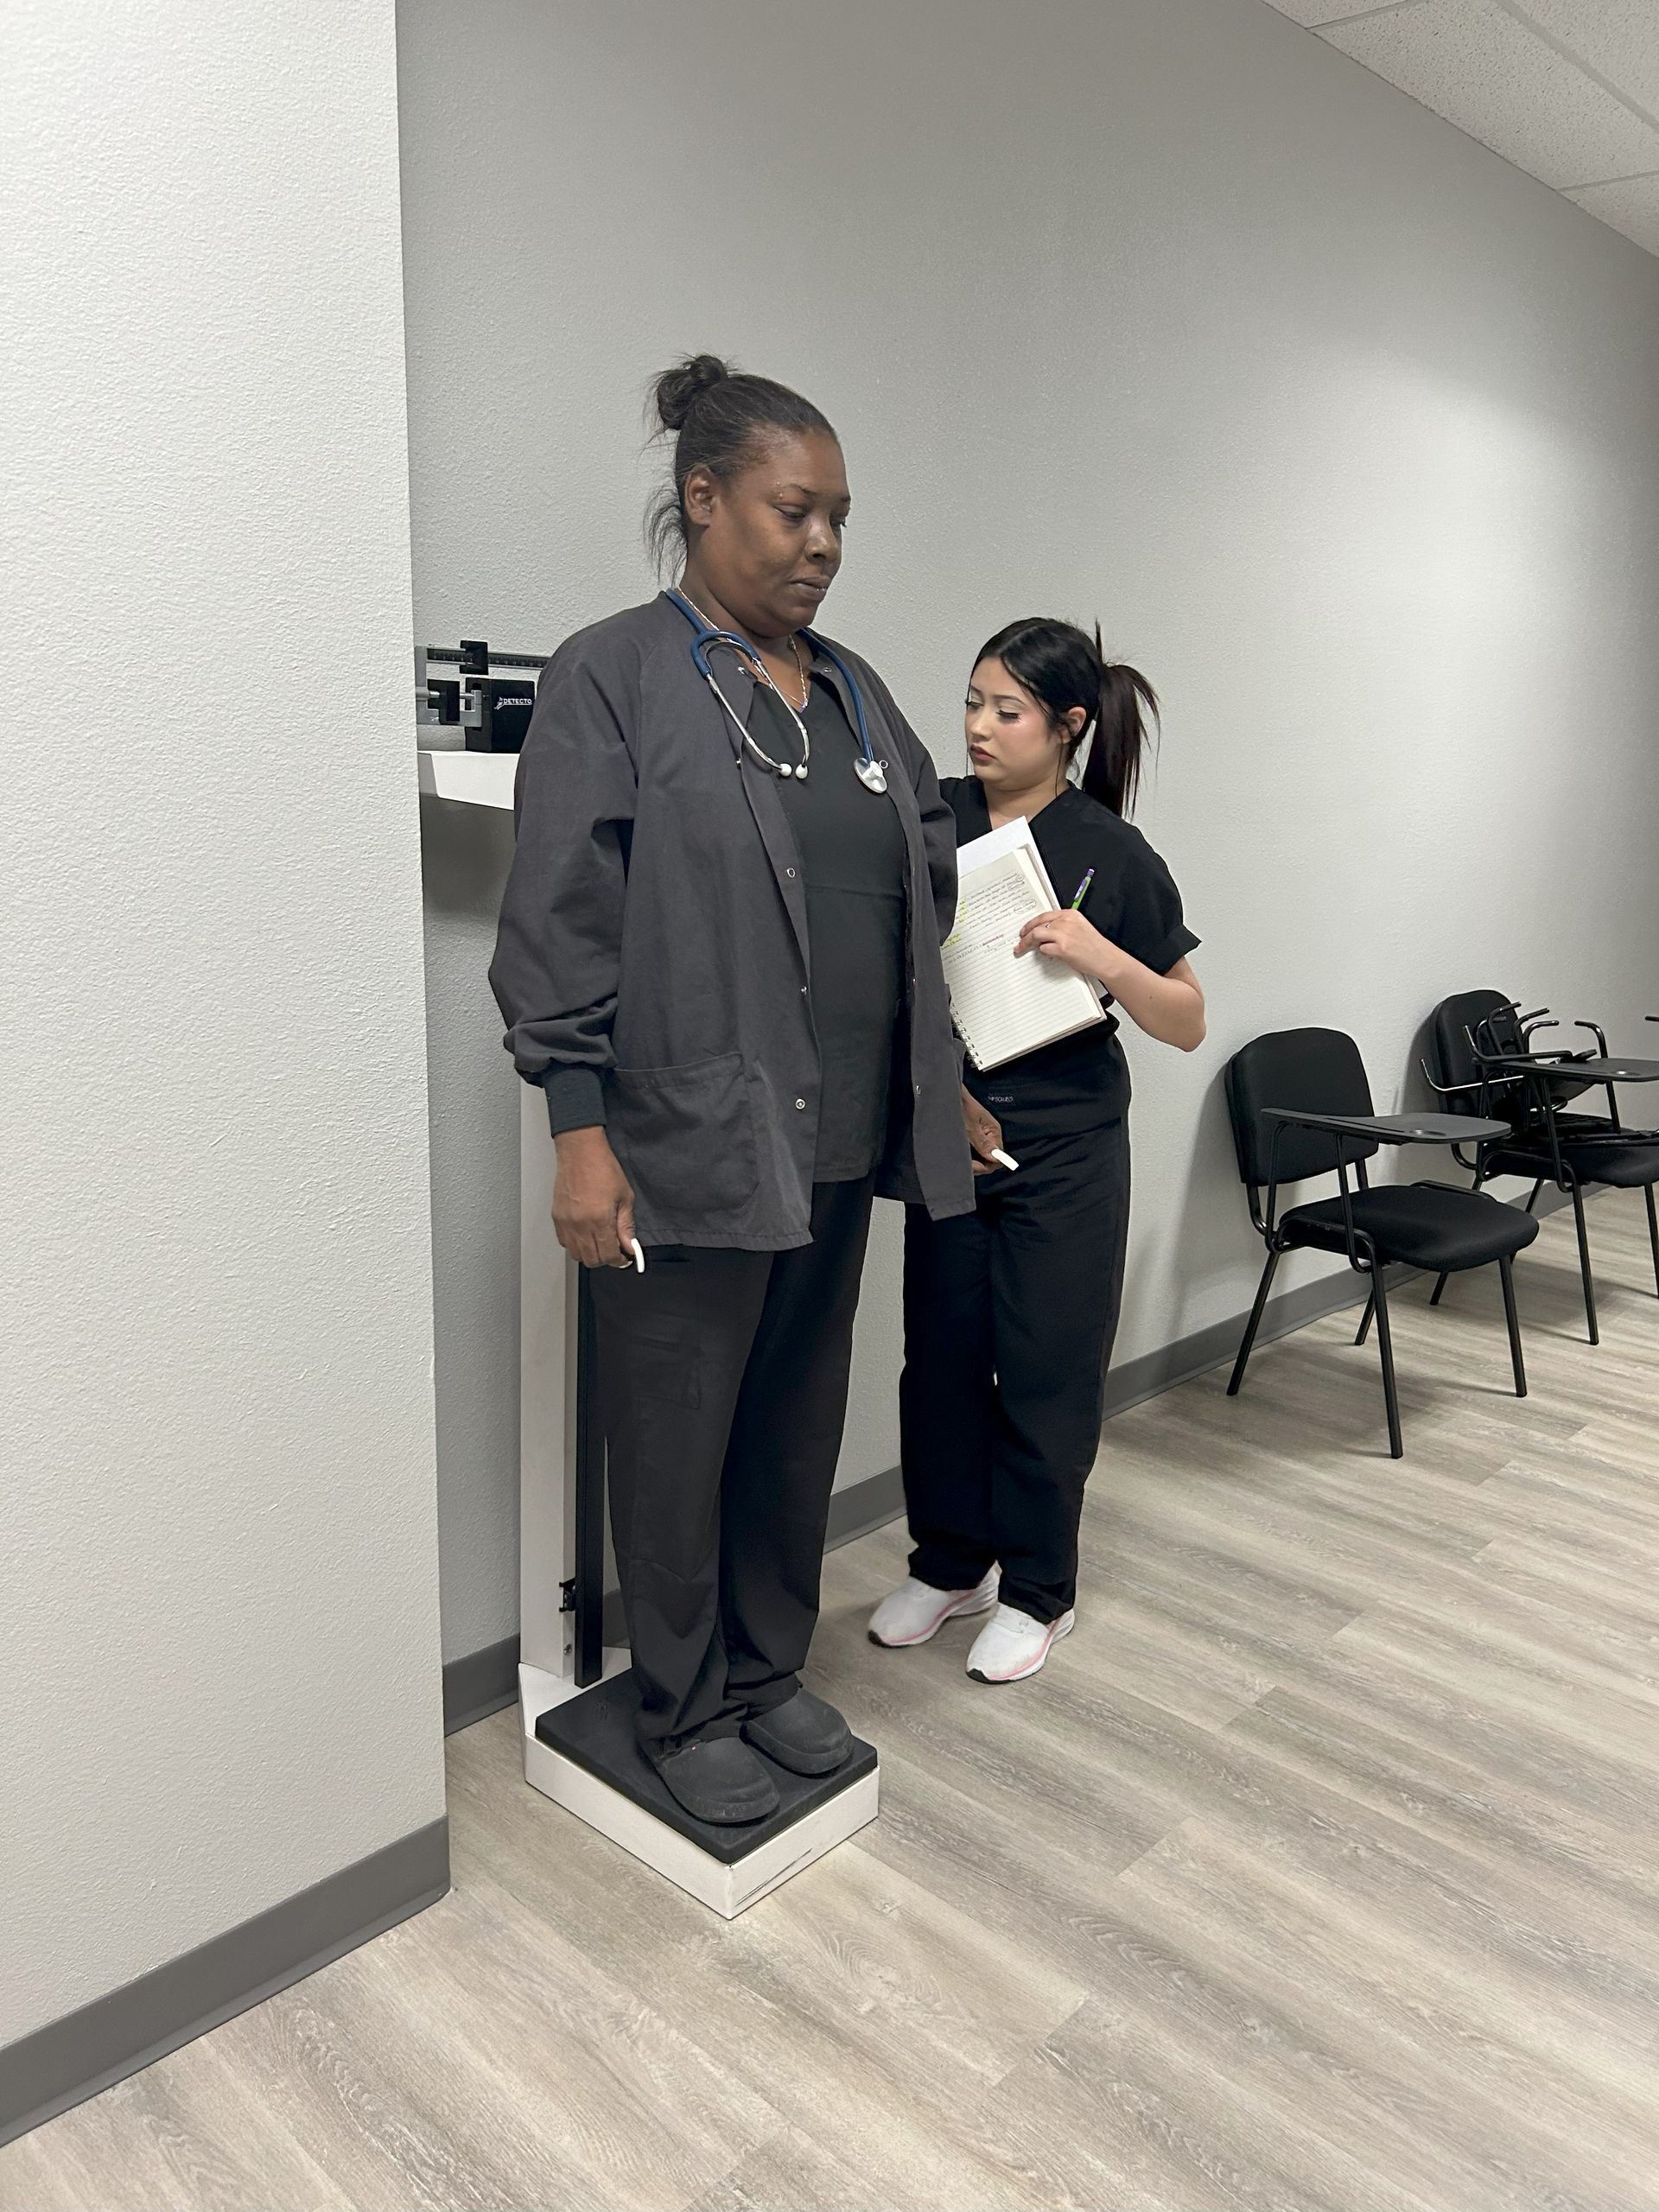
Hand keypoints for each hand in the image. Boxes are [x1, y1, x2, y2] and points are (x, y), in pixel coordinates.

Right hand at [552, 1126, 636, 1267]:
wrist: (580, 1152)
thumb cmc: (603, 1168)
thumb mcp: (625, 1197)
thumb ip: (626, 1225)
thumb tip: (629, 1246)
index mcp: (599, 1220)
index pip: (608, 1255)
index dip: (619, 1261)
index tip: (625, 1258)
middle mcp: (580, 1225)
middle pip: (591, 1259)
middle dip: (605, 1259)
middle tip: (614, 1249)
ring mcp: (566, 1223)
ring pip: (576, 1254)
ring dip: (590, 1253)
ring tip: (600, 1241)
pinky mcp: (557, 1218)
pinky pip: (564, 1242)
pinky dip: (576, 1244)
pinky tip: (585, 1234)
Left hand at [961, 1086, 1003, 1176]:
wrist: (948, 1093)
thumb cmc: (959, 1104)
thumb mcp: (969, 1127)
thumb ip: (983, 1144)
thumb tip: (996, 1159)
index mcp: (993, 1131)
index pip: (998, 1158)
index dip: (985, 1166)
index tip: (973, 1167)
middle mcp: (989, 1135)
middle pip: (989, 1160)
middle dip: (978, 1165)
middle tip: (963, 1164)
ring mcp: (981, 1136)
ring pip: (981, 1157)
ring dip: (971, 1161)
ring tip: (959, 1159)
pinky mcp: (972, 1135)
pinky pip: (973, 1151)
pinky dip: (967, 1155)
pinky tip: (958, 1154)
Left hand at [1015, 907, 1114, 982]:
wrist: (1106, 958)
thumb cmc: (1094, 946)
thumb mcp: (1080, 927)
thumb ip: (1064, 926)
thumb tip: (1045, 931)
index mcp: (1070, 914)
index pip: (1044, 915)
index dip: (1032, 923)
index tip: (1025, 929)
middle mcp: (1066, 922)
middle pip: (1038, 925)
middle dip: (1025, 933)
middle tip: (1020, 940)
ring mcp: (1064, 935)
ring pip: (1036, 935)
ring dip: (1027, 943)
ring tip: (1023, 948)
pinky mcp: (1062, 948)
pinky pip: (1043, 949)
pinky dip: (1042, 952)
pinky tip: (1045, 954)